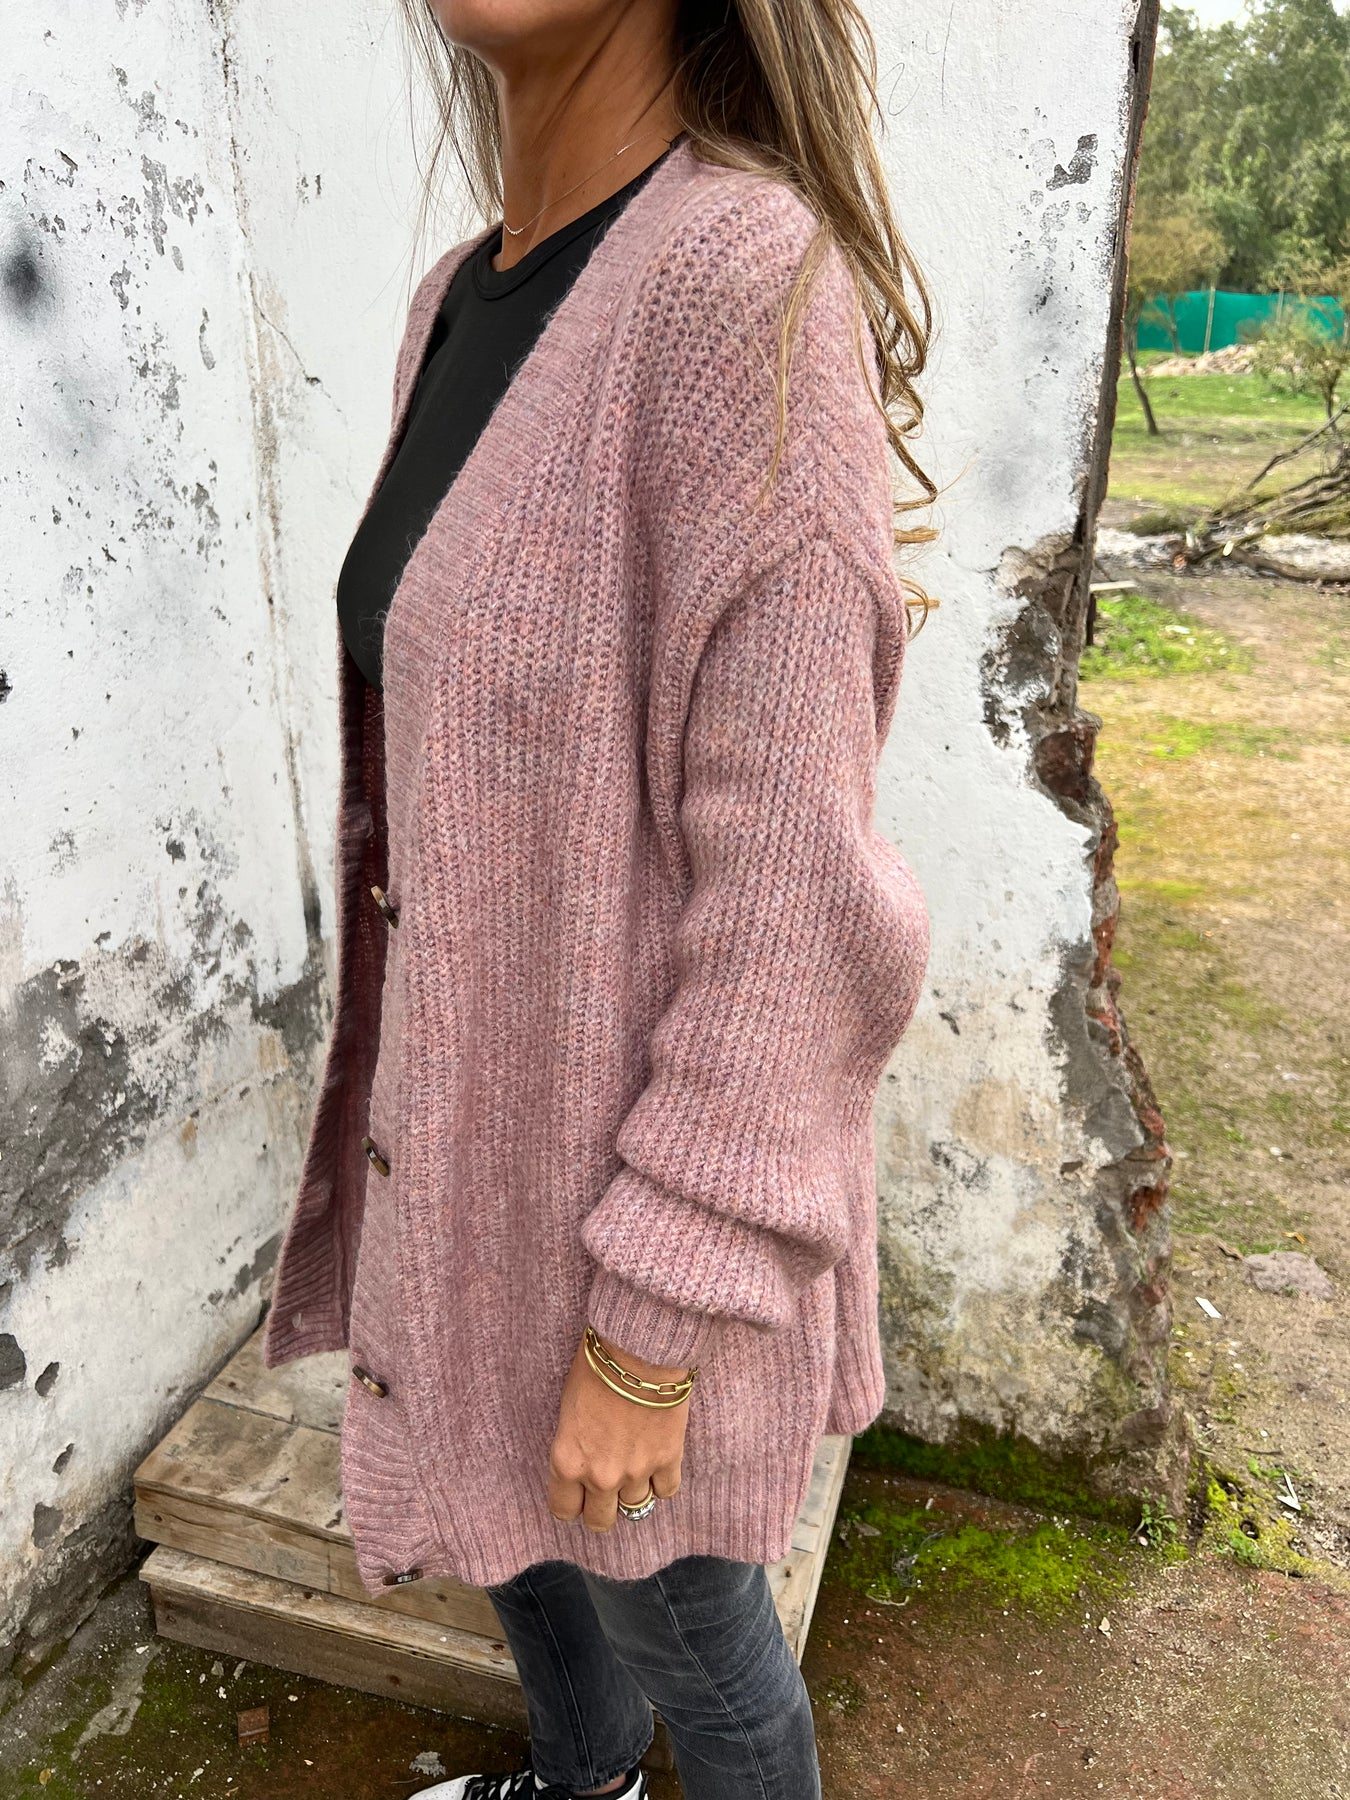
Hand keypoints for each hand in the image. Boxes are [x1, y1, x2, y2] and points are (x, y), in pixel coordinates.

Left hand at [547, 1333, 690, 1532]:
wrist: (638, 1348)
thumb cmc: (596, 1366)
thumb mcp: (569, 1409)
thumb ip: (574, 1445)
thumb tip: (584, 1459)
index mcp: (567, 1462)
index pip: (564, 1510)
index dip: (572, 1502)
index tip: (578, 1493)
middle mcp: (600, 1476)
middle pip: (600, 1521)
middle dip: (602, 1508)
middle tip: (607, 1487)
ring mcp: (636, 1471)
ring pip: (635, 1509)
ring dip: (633, 1491)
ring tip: (635, 1466)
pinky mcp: (668, 1459)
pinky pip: (666, 1491)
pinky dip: (662, 1480)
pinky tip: (658, 1461)